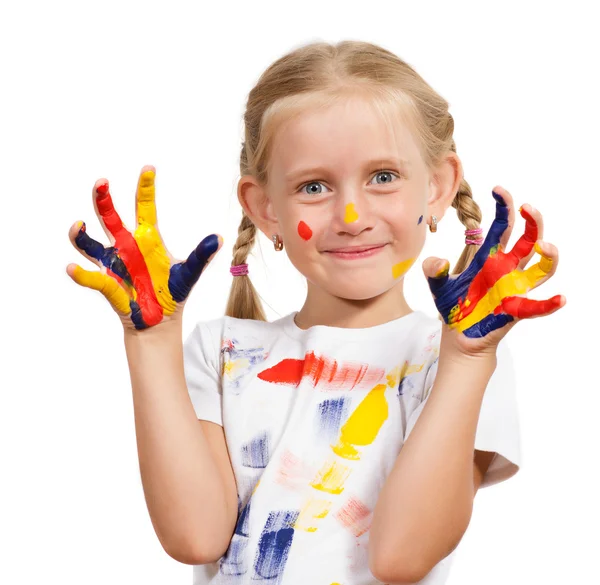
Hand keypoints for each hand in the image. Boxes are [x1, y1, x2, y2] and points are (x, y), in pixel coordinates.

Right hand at [66, 165, 222, 331]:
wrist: (161, 321)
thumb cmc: (173, 292)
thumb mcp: (189, 273)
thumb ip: (201, 255)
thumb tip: (219, 239)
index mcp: (148, 238)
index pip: (144, 206)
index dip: (145, 187)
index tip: (148, 168)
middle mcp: (126, 245)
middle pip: (110, 217)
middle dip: (103, 199)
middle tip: (101, 182)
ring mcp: (113, 263)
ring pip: (90, 243)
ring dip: (80, 235)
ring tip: (78, 225)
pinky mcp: (107, 284)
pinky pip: (92, 278)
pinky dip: (81, 275)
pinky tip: (72, 269)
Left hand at [423, 186, 565, 356]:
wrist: (457, 334)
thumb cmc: (453, 306)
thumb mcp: (438, 285)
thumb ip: (434, 270)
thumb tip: (438, 262)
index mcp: (489, 257)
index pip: (503, 226)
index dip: (505, 207)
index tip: (498, 190)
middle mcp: (506, 269)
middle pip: (528, 240)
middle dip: (532, 221)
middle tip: (528, 207)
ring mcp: (514, 288)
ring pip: (542, 268)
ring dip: (549, 256)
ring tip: (543, 245)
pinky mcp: (516, 309)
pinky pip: (538, 306)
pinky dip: (550, 303)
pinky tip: (561, 299)